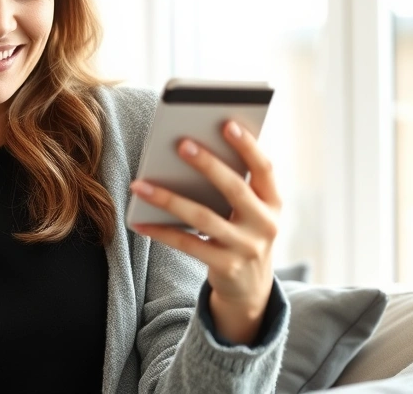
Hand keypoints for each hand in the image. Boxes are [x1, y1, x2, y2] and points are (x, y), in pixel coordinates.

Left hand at [130, 120, 280, 343]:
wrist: (250, 288)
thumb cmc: (241, 233)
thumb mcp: (249, 210)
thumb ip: (233, 184)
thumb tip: (192, 149)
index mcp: (273, 202)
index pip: (264, 169)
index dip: (248, 146)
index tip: (227, 123)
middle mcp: (265, 224)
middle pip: (234, 189)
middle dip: (208, 164)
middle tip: (181, 142)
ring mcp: (246, 247)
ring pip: (203, 218)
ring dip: (169, 198)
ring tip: (140, 183)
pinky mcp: (225, 266)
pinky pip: (187, 244)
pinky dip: (161, 230)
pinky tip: (139, 220)